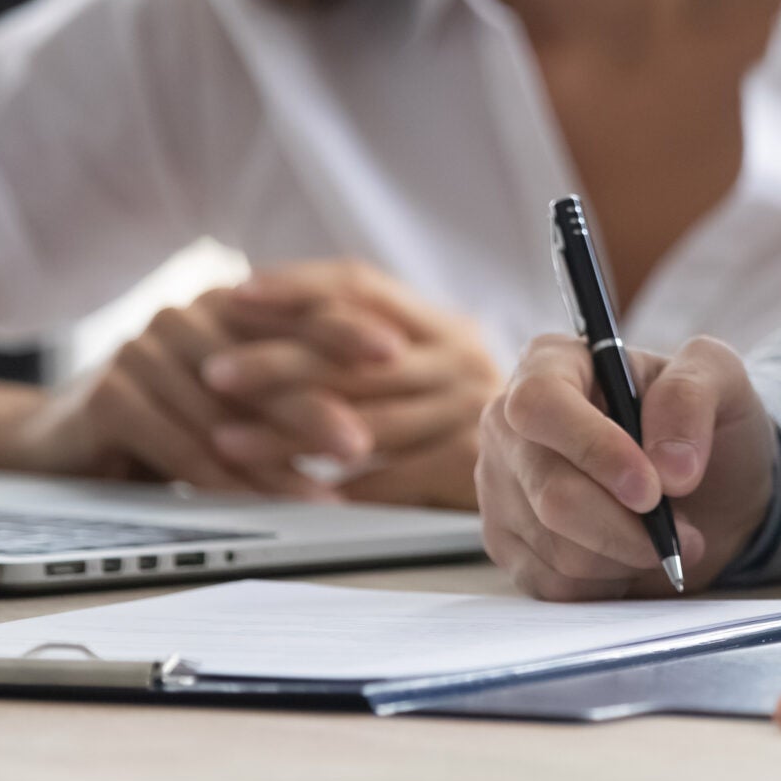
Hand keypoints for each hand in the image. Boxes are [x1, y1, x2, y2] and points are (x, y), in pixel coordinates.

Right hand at [0, 289, 354, 497]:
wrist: (59, 440)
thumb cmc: (169, 417)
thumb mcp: (233, 394)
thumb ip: (288, 384)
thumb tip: (383, 403)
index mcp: (224, 303)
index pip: (293, 310)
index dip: (346, 329)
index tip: (400, 352)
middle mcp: (184, 315)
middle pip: (263, 363)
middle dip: (318, 406)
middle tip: (365, 444)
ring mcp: (143, 351)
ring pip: (225, 415)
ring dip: (276, 461)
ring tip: (324, 496)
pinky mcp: (110, 396)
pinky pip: (181, 445)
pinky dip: (227, 482)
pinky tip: (262, 506)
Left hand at [195, 261, 504, 510]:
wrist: (566, 454)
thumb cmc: (467, 411)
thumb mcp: (434, 362)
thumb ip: (371, 344)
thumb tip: (265, 315)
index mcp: (442, 323)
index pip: (361, 287)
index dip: (296, 287)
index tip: (236, 294)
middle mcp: (459, 358)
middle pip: (353, 356)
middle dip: (275, 363)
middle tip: (214, 372)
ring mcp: (468, 411)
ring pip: (361, 422)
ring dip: (285, 435)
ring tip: (227, 441)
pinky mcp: (468, 466)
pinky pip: (388, 481)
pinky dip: (337, 489)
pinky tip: (290, 494)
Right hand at [478, 333, 777, 599]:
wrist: (707, 489)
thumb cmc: (702, 422)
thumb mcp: (720, 378)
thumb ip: (692, 395)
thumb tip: (666, 464)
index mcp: (551, 363)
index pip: (540, 404)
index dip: (593, 449)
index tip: (651, 489)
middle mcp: (509, 425)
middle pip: (551, 492)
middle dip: (627, 525)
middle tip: (684, 531)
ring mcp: (501, 488)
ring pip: (557, 547)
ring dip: (628, 555)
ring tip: (664, 536)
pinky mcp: (508, 545)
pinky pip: (554, 585)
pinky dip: (609, 582)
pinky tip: (631, 556)